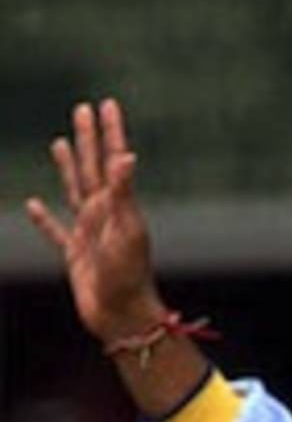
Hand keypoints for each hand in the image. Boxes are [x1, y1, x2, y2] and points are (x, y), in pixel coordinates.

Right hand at [25, 98, 165, 344]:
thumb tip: (126, 155)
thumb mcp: (127, 232)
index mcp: (116, 206)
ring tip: (60, 144)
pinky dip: (45, 220)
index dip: (110, 132)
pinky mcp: (75, 256)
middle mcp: (103, 215)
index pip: (112, 160)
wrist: (123, 317)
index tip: (107, 104)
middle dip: (88, 139)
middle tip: (82, 109)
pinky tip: (34, 206)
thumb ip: (123, 194)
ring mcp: (88, 234)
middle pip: (92, 168)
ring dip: (68, 167)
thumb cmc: (129, 276)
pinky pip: (56, 233)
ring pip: (74, 192)